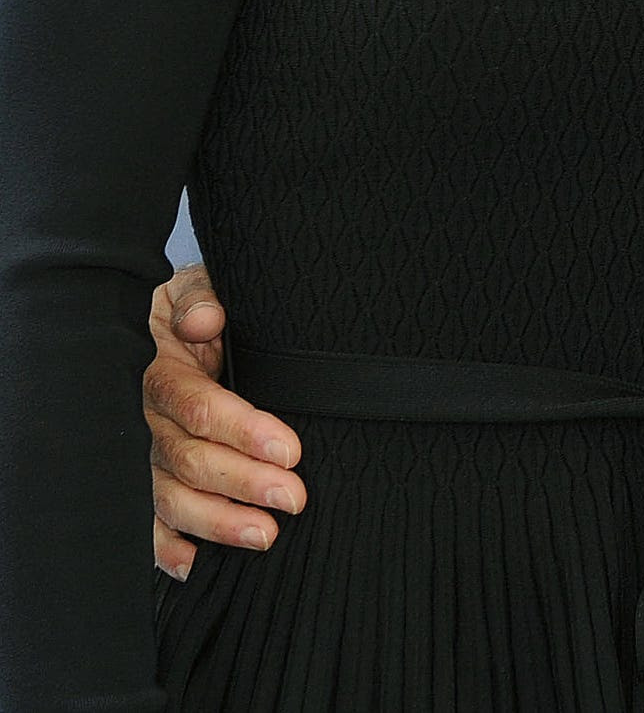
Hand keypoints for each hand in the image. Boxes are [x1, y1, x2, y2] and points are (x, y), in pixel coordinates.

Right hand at [146, 264, 303, 578]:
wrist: (155, 328)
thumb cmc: (189, 311)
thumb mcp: (194, 290)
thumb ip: (202, 298)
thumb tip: (206, 318)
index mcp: (159, 371)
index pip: (199, 406)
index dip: (243, 430)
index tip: (290, 451)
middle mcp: (143, 420)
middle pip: (188, 459)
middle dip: (242, 483)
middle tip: (293, 499)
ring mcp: (138, 456)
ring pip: (169, 498)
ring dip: (216, 523)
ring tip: (265, 537)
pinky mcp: (138, 483)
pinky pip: (145, 523)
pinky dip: (166, 549)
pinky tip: (194, 566)